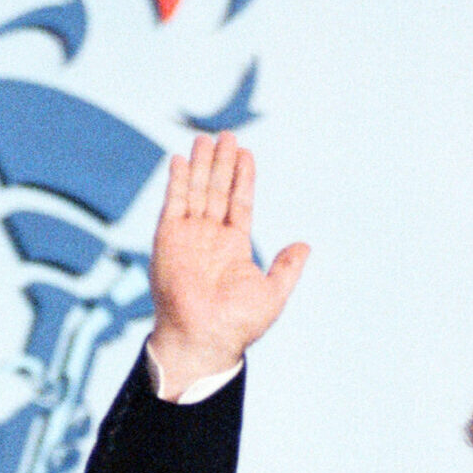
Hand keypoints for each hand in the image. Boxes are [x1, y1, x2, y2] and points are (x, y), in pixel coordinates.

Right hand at [143, 131, 309, 393]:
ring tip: (206, 138)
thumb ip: (286, 267)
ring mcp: (187, 236)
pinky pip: (173, 203)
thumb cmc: (238, 324)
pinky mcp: (168, 238)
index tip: (246, 154)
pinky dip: (178, 181)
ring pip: (197, 190)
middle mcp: (209, 237)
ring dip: (202, 164)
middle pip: (217, 190)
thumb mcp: (273, 293)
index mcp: (233, 246)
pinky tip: (182, 160)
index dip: (243, 178)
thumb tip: (304, 245)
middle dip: (222, 163)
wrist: (203, 337)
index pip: (238, 203)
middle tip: (227, 135)